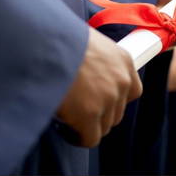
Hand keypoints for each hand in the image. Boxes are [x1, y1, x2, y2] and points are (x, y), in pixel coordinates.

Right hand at [57, 27, 142, 147]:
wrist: (42, 40)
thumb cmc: (58, 37)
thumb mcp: (88, 41)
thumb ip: (97, 61)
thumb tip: (89, 75)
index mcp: (123, 60)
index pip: (132, 91)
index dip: (115, 99)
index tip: (98, 99)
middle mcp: (121, 80)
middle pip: (117, 112)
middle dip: (99, 113)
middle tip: (77, 108)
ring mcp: (108, 98)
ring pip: (105, 126)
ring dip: (88, 125)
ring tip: (68, 116)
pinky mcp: (90, 114)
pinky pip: (90, 138)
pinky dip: (78, 137)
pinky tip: (64, 128)